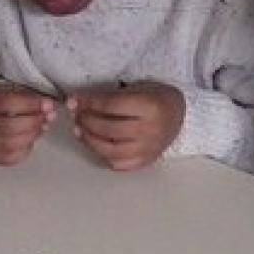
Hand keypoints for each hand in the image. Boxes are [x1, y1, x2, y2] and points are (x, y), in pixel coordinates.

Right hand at [0, 84, 55, 165]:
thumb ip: (18, 95)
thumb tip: (44, 102)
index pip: (4, 103)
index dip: (30, 104)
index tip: (48, 103)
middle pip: (8, 126)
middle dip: (35, 122)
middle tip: (49, 116)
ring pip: (9, 145)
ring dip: (32, 136)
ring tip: (43, 127)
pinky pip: (8, 158)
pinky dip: (25, 150)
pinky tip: (31, 140)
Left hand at [66, 81, 184, 170]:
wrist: (179, 113)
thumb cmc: (156, 97)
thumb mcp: (137, 89)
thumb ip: (110, 96)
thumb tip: (77, 103)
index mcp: (151, 106)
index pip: (111, 106)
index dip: (88, 103)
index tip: (74, 100)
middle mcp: (151, 130)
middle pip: (108, 128)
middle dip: (86, 121)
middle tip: (77, 115)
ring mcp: (149, 148)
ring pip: (110, 150)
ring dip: (89, 139)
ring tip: (81, 130)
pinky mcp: (147, 160)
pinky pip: (119, 164)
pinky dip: (103, 155)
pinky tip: (97, 144)